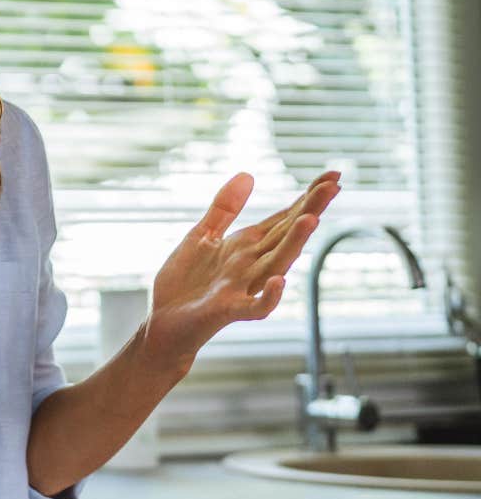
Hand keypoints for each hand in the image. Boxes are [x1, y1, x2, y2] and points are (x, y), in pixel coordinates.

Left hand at [147, 170, 342, 362]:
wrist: (164, 324)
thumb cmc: (185, 283)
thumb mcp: (202, 236)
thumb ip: (224, 209)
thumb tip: (248, 174)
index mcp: (246, 245)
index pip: (283, 217)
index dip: (307, 196)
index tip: (333, 174)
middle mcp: (252, 264)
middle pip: (286, 233)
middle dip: (310, 209)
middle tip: (335, 185)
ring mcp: (243, 287)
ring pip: (276, 263)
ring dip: (295, 243)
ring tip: (312, 218)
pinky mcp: (229, 310)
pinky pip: (257, 306)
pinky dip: (270, 296)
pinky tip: (281, 280)